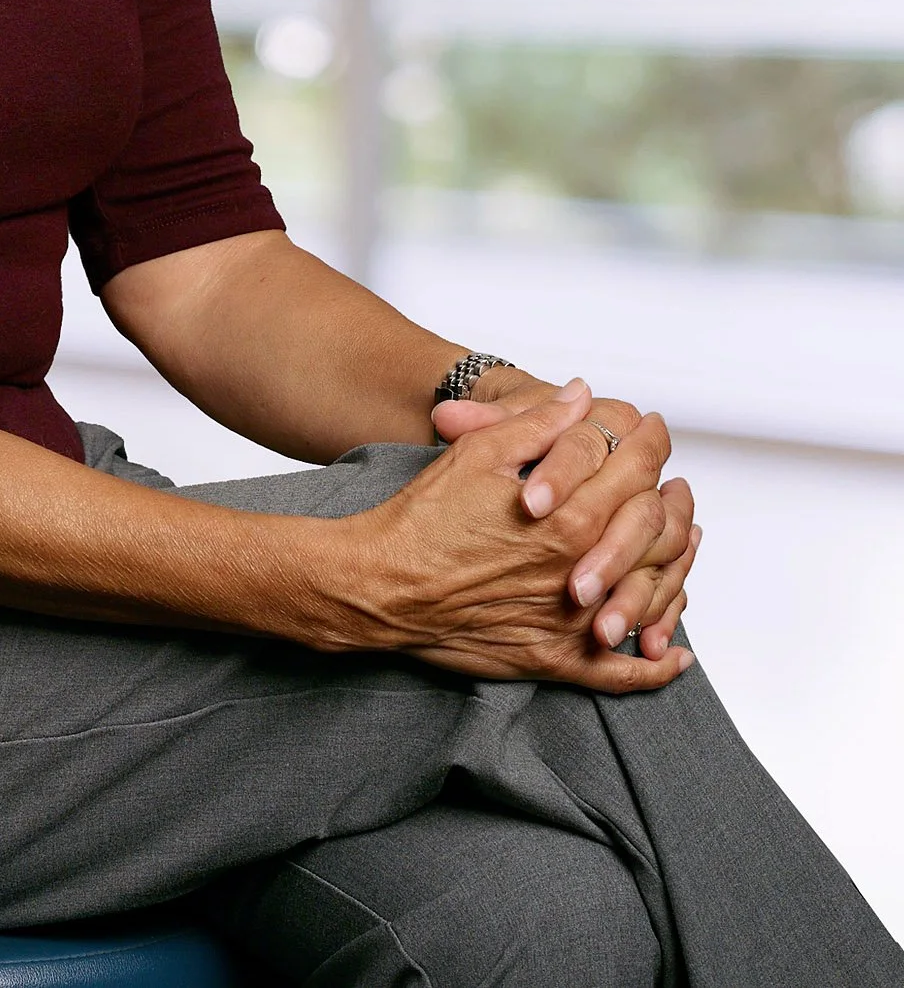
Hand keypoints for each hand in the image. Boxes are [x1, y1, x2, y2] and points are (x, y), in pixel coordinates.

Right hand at [332, 394, 696, 690]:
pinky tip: (675, 657)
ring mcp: (573, 620)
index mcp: (568, 515)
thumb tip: (581, 396)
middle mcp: (582, 570)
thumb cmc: (424, 519)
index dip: (651, 441)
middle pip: (655, 529)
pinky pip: (622, 674)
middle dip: (673, 498)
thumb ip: (539, 425)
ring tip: (686, 545)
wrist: (383, 586)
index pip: (635, 470)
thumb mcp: (480, 455)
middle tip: (675, 482)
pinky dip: (656, 668)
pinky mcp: (555, 659)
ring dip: (679, 569)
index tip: (655, 429)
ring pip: (653, 597)